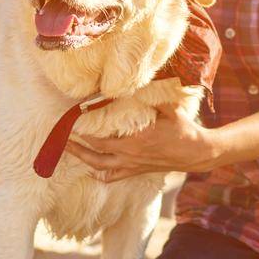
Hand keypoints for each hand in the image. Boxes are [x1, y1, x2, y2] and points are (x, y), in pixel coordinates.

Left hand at [66, 108, 219, 182]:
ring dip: (82, 158)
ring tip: (68, 149)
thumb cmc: (183, 129)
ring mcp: (131, 165)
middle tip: (62, 133)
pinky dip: (100, 174)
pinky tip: (91, 169)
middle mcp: (130, 154)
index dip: (85, 129)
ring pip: (99, 166)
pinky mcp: (136, 171)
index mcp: (135, 138)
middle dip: (76, 142)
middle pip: (95, 151)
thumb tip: (139, 81)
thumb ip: (153, 96)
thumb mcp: (169, 109)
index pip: (102, 135)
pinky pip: (113, 176)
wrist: (197, 153)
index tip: (72, 119)